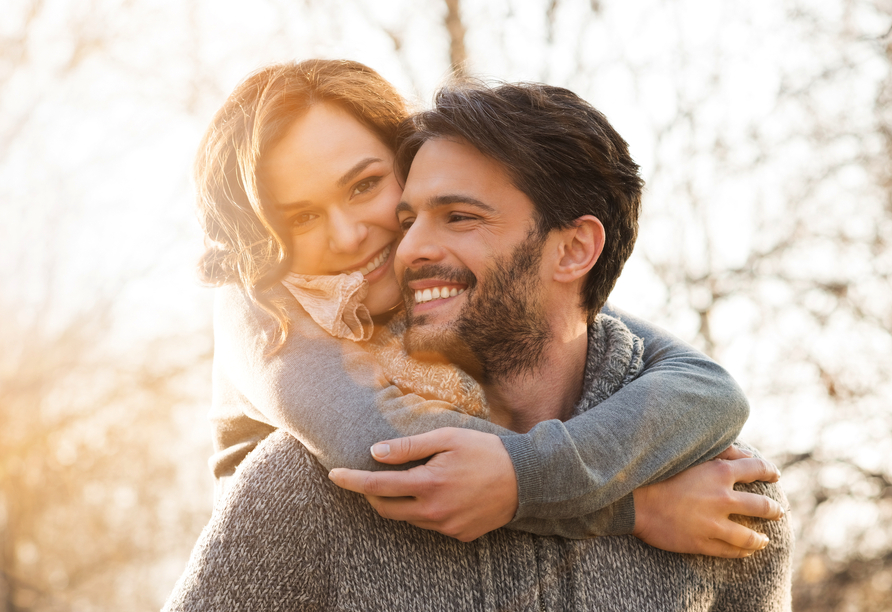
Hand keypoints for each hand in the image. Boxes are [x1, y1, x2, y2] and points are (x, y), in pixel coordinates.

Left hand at [328, 428, 517, 541]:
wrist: (527, 479)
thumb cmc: (485, 451)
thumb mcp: (447, 438)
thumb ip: (409, 447)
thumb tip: (376, 452)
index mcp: (428, 484)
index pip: (377, 486)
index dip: (352, 481)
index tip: (334, 475)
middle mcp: (433, 512)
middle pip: (386, 509)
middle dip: (370, 494)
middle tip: (366, 477)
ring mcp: (446, 527)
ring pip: (408, 518)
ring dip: (399, 501)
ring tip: (410, 480)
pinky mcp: (459, 535)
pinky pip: (430, 524)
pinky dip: (424, 509)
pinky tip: (439, 493)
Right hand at [631, 446, 785, 557]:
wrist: (634, 501)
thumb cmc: (659, 474)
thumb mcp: (691, 455)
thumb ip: (721, 452)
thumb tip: (746, 456)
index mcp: (719, 472)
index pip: (756, 469)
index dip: (769, 471)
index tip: (775, 475)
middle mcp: (722, 498)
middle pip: (762, 506)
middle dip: (774, 510)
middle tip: (778, 511)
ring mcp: (713, 523)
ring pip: (750, 536)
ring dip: (761, 539)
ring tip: (764, 540)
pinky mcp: (703, 542)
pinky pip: (731, 551)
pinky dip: (742, 552)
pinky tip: (744, 552)